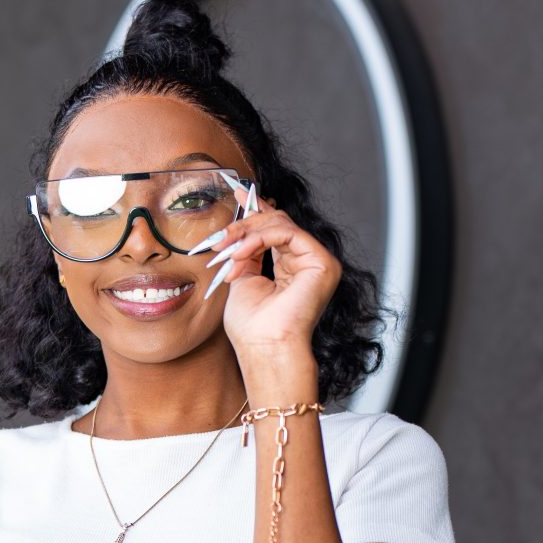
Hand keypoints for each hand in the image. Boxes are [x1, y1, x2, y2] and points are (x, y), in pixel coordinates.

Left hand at [195, 193, 340, 352]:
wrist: (264, 348)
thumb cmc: (253, 327)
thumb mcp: (243, 279)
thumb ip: (246, 253)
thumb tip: (239, 230)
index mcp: (294, 268)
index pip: (277, 230)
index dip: (258, 210)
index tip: (237, 194)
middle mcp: (310, 263)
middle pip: (278, 223)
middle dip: (245, 223)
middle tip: (220, 236)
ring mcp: (319, 262)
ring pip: (281, 224)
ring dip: (247, 233)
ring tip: (227, 250)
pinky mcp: (322, 262)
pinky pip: (287, 233)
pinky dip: (259, 238)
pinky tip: (241, 253)